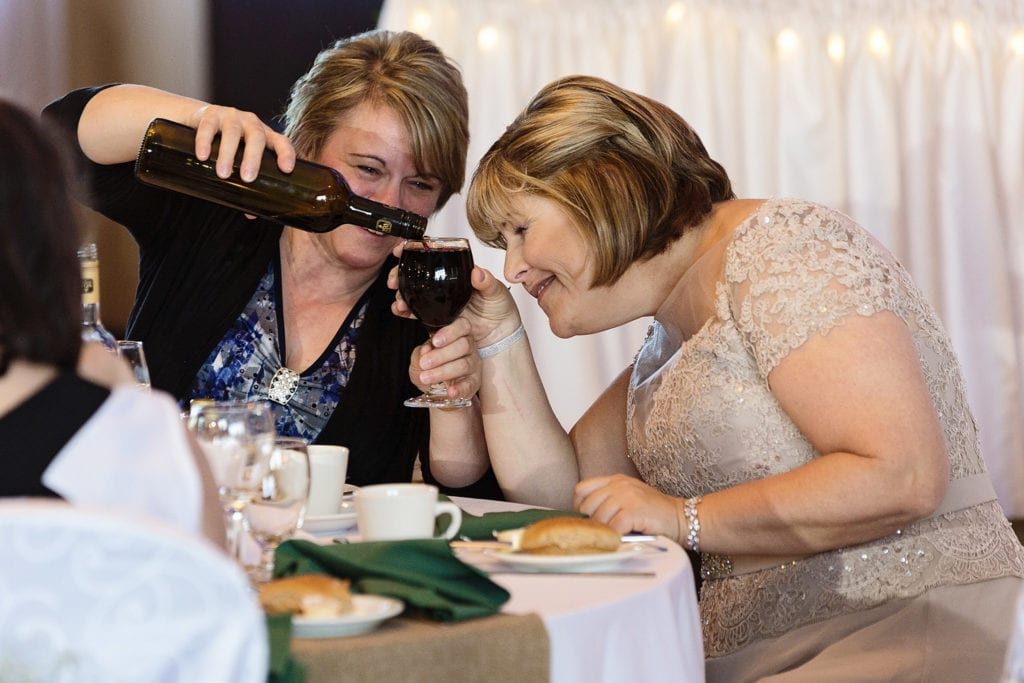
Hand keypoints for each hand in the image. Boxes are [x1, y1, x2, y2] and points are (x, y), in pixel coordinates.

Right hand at [186, 105, 295, 181]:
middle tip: (247, 178)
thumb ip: (247, 182)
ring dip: (228, 154)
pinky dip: (205, 142)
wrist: (202, 120)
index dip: (286, 154)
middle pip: (256, 138)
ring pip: (232, 133)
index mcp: (265, 136)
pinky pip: (208, 127)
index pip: (281, 142)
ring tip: (223, 174)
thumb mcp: (241, 159)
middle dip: (253, 158)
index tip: (286, 169)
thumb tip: (250, 213)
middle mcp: (251, 123)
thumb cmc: (229, 145)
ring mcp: (231, 116)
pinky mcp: (210, 114)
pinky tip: (203, 156)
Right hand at [389, 243, 521, 345]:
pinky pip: (418, 311)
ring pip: (413, 292)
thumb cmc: (501, 308)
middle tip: (393, 281)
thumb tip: (477, 272)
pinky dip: (406, 311)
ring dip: (401, 294)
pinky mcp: (437, 316)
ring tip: (398, 301)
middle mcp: (445, 283)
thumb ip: (487, 282)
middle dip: (399, 274)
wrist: (500, 334)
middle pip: (416, 272)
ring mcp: (440, 299)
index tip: (400, 250)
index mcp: (457, 271)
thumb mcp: (497, 292)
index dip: (413, 250)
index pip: (432, 254)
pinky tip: (401, 311)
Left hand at [408, 317, 481, 398]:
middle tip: (425, 363)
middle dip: (441, 355)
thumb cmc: (429, 366)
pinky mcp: (474, 382)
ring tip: (426, 378)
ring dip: (444, 372)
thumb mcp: (420, 357)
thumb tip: (426, 350)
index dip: (450, 332)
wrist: (435, 388)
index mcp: (458, 334)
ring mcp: (473, 364)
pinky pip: (470, 385)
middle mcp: (469, 347)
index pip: (462, 326)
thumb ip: (421, 353)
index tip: (435, 341)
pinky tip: (450, 391)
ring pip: (464, 364)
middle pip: (464, 345)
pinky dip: (460, 388)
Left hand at [573, 474, 683, 540]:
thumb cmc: (656, 514)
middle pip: (587, 505)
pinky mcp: (634, 510)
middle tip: (599, 534)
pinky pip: (613, 527)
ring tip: (612, 538)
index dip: (579, 507)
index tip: (586, 520)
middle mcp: (619, 485)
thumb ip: (610, 501)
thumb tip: (586, 519)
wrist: (683, 518)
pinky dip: (614, 537)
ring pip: (598, 518)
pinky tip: (620, 540)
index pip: (582, 489)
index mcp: (615, 480)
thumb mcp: (630, 498)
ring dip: (604, 532)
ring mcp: (627, 496)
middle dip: (591, 523)